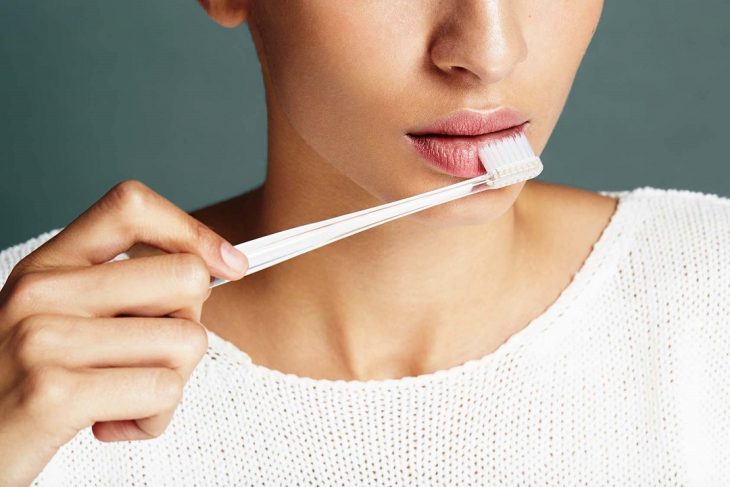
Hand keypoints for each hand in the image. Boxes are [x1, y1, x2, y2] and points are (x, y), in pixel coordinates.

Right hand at [0, 180, 247, 485]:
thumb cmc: (23, 387)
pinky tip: (111, 423)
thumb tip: (213, 269)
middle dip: (189, 325)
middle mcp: (43, 291)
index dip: (193, 231)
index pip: (132, 206)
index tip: (229, 265)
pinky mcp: (55, 393)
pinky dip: (153, 418)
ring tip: (123, 398)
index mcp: (48, 265)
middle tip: (149, 356)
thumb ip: (117, 291)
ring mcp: (46, 339)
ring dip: (171, 383)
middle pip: (186, 278)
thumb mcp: (56, 318)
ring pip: (186, 340)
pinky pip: (163, 391)